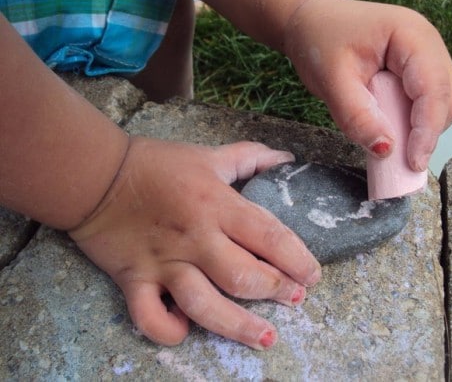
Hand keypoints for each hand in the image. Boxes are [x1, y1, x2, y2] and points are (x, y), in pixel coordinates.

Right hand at [69, 137, 320, 347]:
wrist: (97, 174)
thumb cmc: (159, 164)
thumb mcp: (209, 155)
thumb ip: (252, 157)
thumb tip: (288, 160)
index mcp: (217, 204)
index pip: (269, 236)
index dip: (298, 259)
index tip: (312, 275)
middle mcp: (195, 237)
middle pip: (243, 276)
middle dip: (276, 291)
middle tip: (294, 299)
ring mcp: (163, 262)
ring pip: (204, 304)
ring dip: (237, 326)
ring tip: (266, 337)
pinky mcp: (133, 278)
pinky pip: (149, 316)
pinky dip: (168, 330)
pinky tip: (185, 330)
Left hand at [284, 0, 451, 170]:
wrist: (313, 24)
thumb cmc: (320, 42)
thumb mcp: (331, 80)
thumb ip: (357, 115)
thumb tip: (385, 150)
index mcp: (411, 36)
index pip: (433, 87)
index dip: (427, 129)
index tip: (413, 162)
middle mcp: (428, 45)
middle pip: (446, 98)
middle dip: (428, 132)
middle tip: (400, 160)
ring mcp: (426, 59)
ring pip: (441, 105)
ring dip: (422, 130)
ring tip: (391, 143)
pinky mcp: (417, 74)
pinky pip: (426, 105)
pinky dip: (413, 124)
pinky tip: (391, 131)